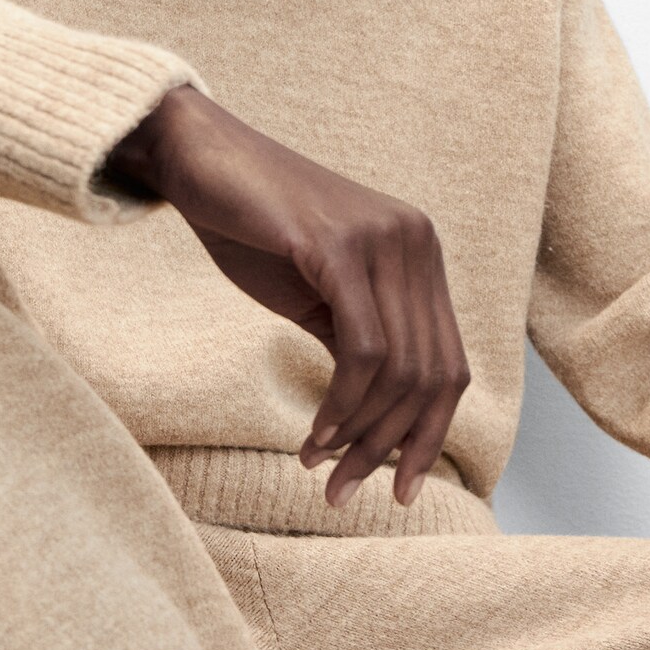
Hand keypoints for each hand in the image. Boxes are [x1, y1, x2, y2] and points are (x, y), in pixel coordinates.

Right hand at [103, 85, 470, 509]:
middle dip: (391, 447)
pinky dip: (342, 407)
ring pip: (400, 372)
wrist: (200, 159)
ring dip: (361, 436)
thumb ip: (359, 344)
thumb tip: (380, 423)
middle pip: (433, 377)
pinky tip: (314, 435)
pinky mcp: (340, 248)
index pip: (449, 365)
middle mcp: (417, 244)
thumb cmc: (255, 228)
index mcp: (421, 256)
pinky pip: (362, 352)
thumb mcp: (321, 295)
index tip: (397, 489)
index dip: (428, 435)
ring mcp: (384, 241)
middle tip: (343, 490)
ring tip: (319, 468)